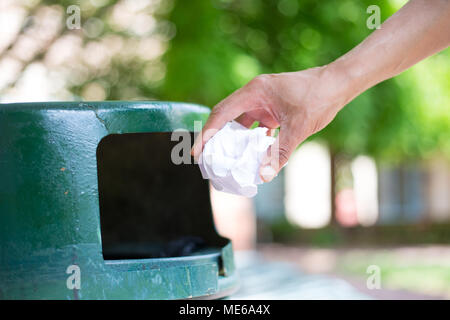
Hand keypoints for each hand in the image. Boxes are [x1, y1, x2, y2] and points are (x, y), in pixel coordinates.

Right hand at [192, 64, 354, 181]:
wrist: (339, 84)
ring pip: (241, 122)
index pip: (222, 114)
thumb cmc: (319, 97)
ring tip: (226, 159)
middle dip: (215, 138)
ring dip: (234, 140)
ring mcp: (263, 101)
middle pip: (226, 117)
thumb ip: (280, 152)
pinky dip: (252, 139)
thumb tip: (264, 176)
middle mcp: (254, 94)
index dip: (206, 134)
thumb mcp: (298, 127)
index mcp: (254, 92)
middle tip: (206, 159)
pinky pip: (255, 125)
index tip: (197, 152)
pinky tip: (253, 155)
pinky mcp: (273, 108)